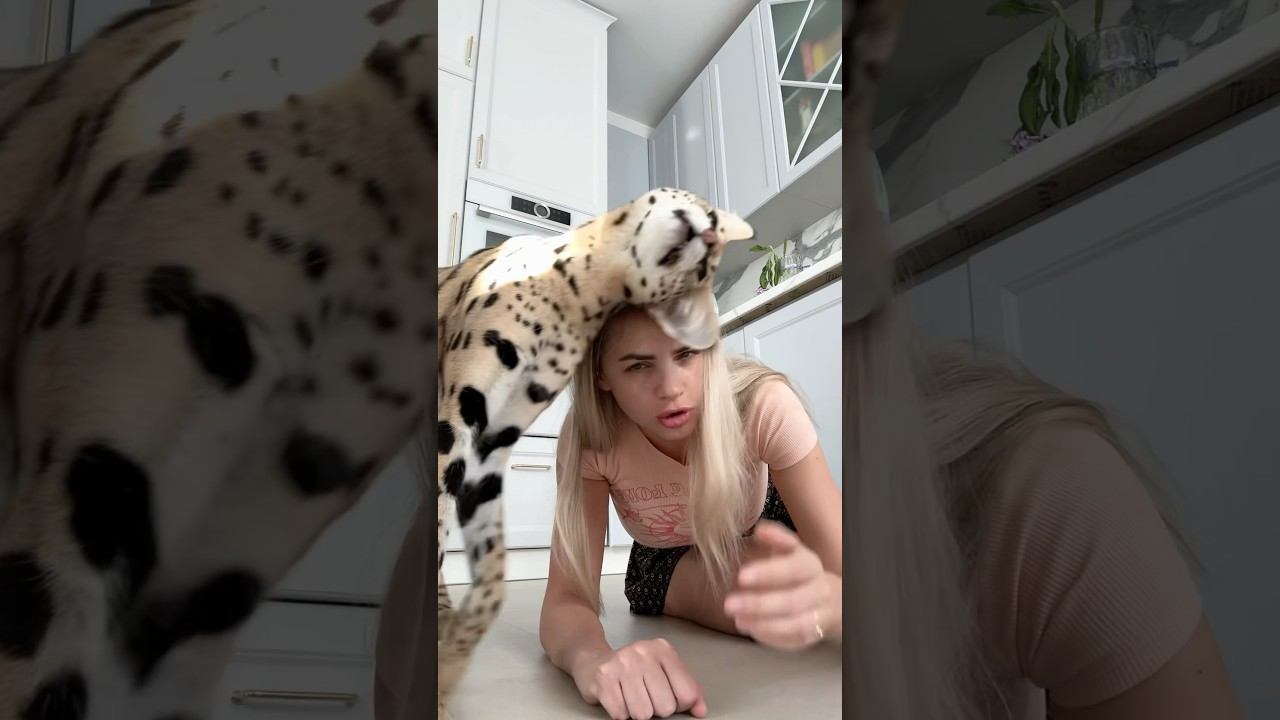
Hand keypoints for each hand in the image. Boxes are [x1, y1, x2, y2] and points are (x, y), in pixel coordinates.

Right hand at [571, 638, 707, 719]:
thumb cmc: (634, 671)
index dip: (679, 705)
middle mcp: (643, 652)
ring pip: (643, 713)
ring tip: (631, 698)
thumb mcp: (664, 672)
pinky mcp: (603, 677)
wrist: (593, 661)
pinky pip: (621, 714)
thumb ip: (687, 689)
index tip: (668, 699)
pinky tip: (618, 699)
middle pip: (665, 707)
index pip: (687, 693)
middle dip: (656, 710)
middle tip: (645, 697)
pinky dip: (620, 713)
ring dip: (637, 712)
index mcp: (663, 650)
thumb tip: (700, 711)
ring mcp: (622, 663)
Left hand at [723, 520, 837, 650]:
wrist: (828, 597)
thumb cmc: (796, 570)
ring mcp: (819, 615)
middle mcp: (819, 591)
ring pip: (797, 624)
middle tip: (729, 604)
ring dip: (765, 624)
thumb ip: (776, 538)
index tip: (741, 576)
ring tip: (738, 620)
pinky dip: (772, 637)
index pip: (794, 568)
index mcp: (810, 566)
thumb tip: (760, 530)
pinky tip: (751, 629)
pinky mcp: (812, 635)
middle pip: (794, 601)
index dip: (769, 573)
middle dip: (760, 604)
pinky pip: (795, 640)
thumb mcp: (788, 549)